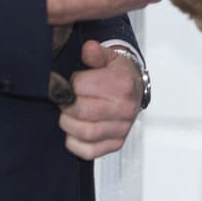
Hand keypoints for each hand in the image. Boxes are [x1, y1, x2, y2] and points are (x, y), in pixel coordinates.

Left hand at [58, 40, 143, 159]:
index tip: (73, 83)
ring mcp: (122, 128)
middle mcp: (125, 108)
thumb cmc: (119, 74)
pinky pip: (88, 151)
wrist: (135, 90)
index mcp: (122, 84)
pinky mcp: (116, 144)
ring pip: (85, 132)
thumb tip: (88, 49)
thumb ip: (96, 53)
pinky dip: (75, 143)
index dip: (70, 85)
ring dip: (68, 124)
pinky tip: (75, 130)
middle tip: (66, 100)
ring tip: (69, 114)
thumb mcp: (109, 57)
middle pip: (82, 111)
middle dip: (67, 106)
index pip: (81, 87)